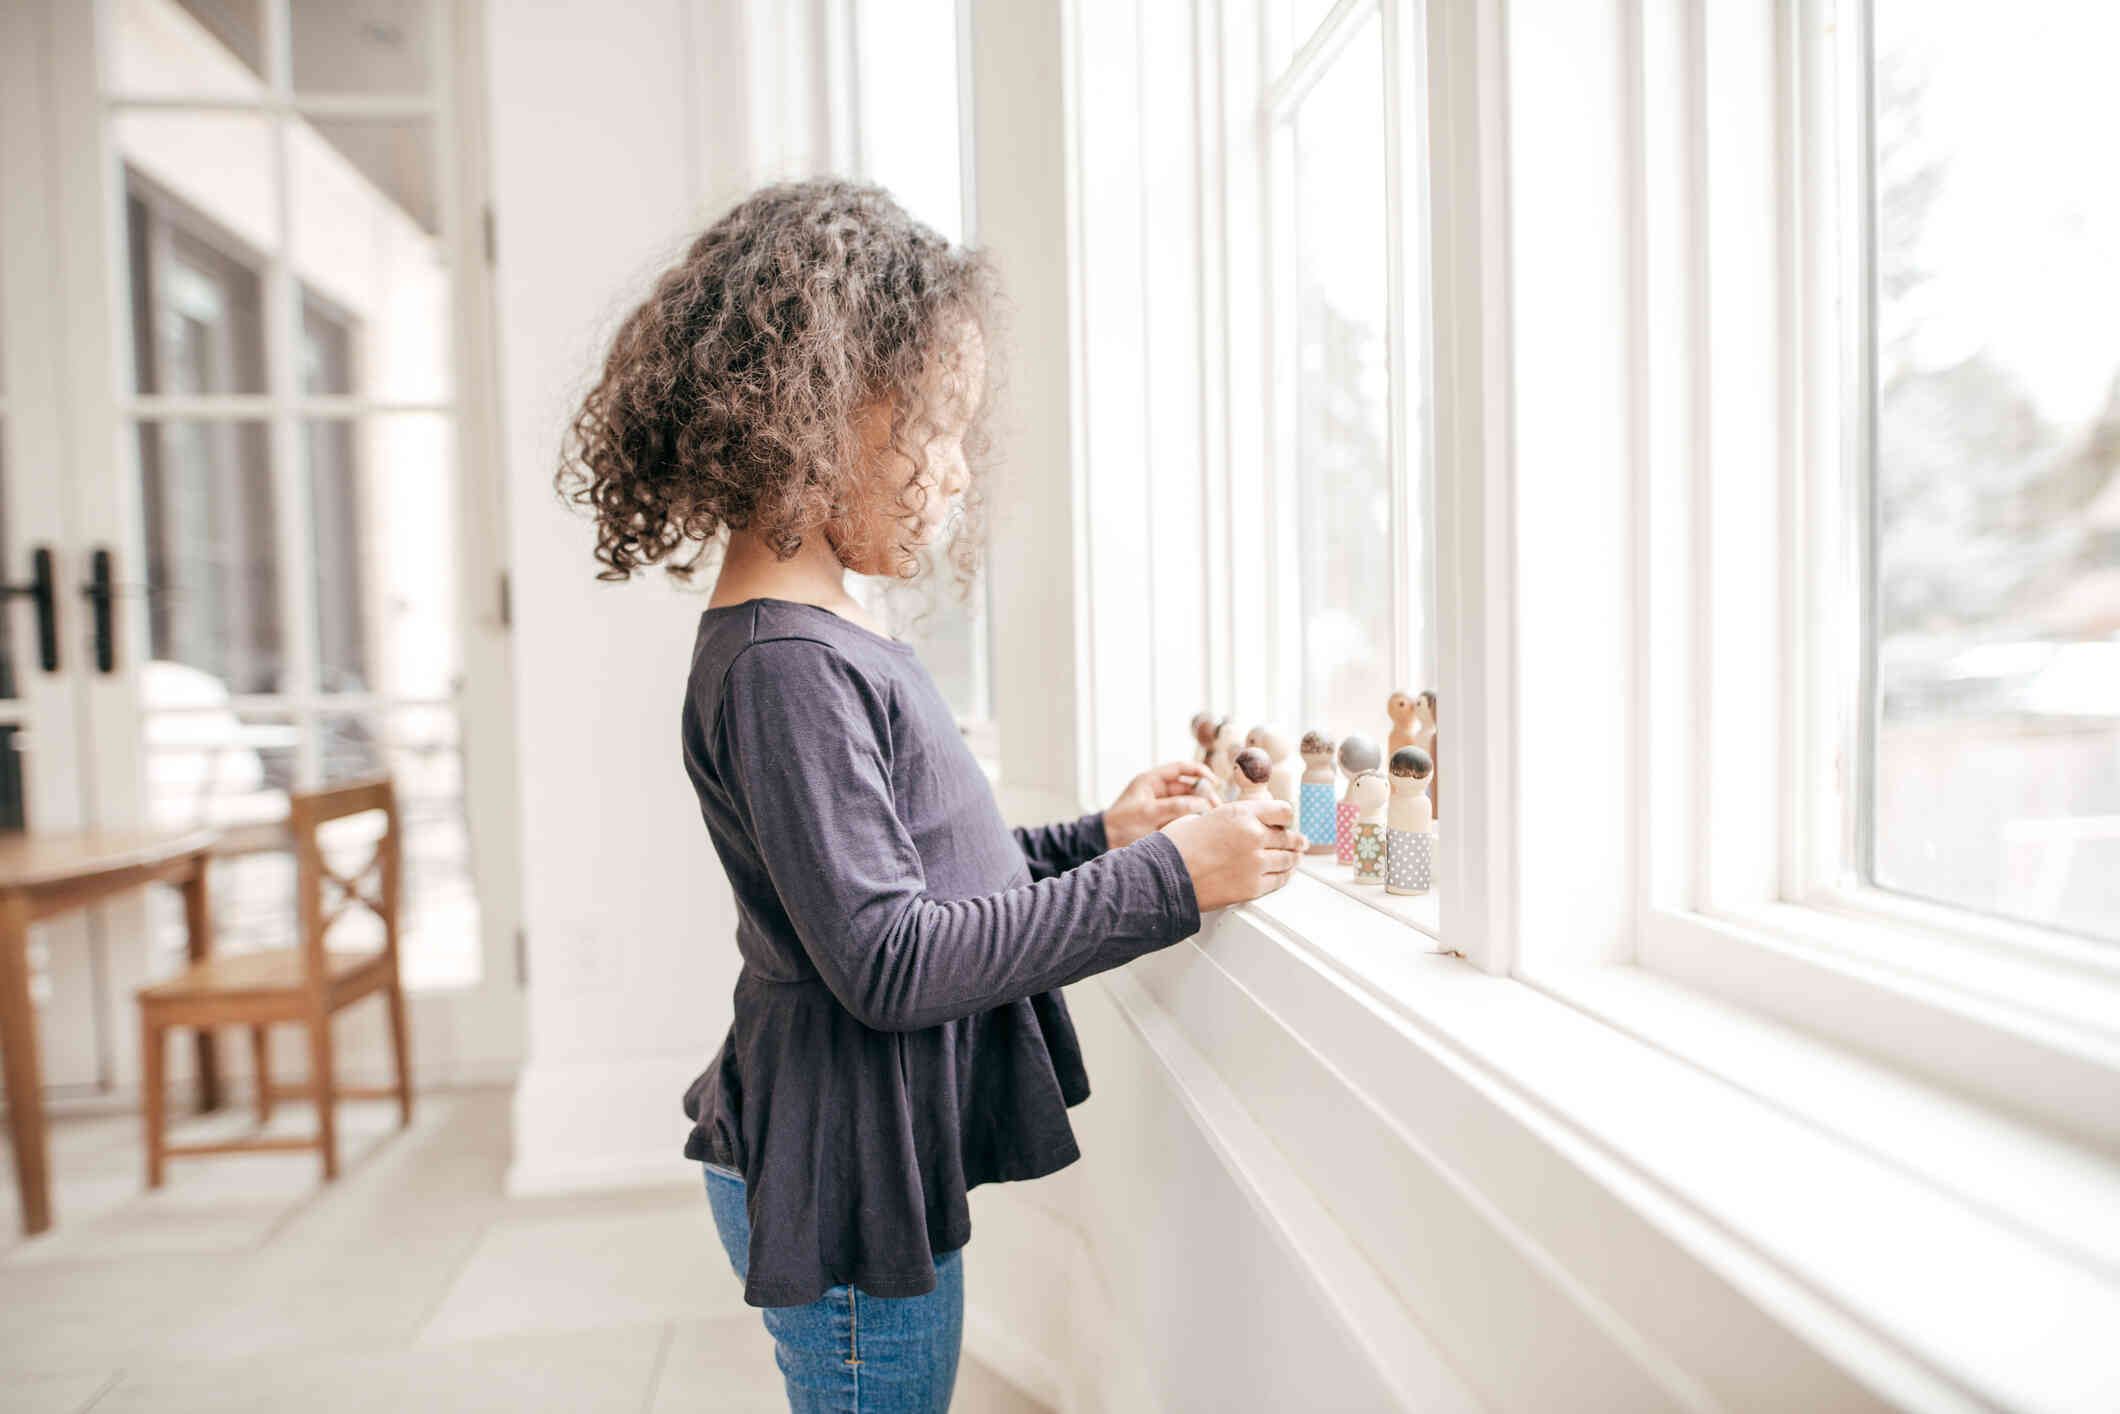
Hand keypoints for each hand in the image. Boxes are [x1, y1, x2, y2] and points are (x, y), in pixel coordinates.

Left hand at [1102, 760, 1215, 849]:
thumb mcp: (1147, 813)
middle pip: (1188, 786)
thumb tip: (1200, 803)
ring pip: (1188, 802)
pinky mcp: (1165, 820)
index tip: (1214, 780)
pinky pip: (1184, 815)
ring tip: (1212, 817)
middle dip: (1204, 793)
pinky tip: (1202, 824)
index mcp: (1152, 780)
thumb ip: (1174, 807)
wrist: (1106, 842)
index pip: (1180, 769)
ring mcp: (1163, 805)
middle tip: (1216, 806)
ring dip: (1200, 807)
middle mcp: (1159, 790)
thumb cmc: (1120, 823)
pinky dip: (1194, 818)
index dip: (1199, 772)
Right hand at [1158, 798, 1306, 911]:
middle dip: (1295, 840)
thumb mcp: (1202, 816)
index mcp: (1242, 813)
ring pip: (1288, 859)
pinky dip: (1284, 876)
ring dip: (1292, 858)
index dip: (1286, 817)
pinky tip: (1283, 874)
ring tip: (1294, 858)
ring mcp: (1256, 862)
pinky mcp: (1253, 886)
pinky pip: (1280, 880)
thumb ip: (1226, 818)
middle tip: (1300, 842)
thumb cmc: (1176, 847)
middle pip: (1289, 837)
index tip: (1286, 822)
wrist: (1165, 876)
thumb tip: (1235, 823)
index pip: (1283, 811)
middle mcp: (1254, 835)